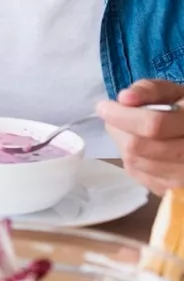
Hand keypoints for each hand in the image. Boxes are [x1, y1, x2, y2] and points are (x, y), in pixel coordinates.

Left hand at [97, 79, 183, 194]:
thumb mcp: (173, 93)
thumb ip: (150, 90)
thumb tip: (124, 98)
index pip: (153, 125)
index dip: (123, 116)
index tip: (104, 106)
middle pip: (138, 147)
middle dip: (119, 130)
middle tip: (115, 117)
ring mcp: (182, 178)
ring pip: (135, 162)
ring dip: (124, 144)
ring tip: (131, 132)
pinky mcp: (173, 191)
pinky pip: (139, 175)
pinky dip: (133, 159)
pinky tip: (143, 148)